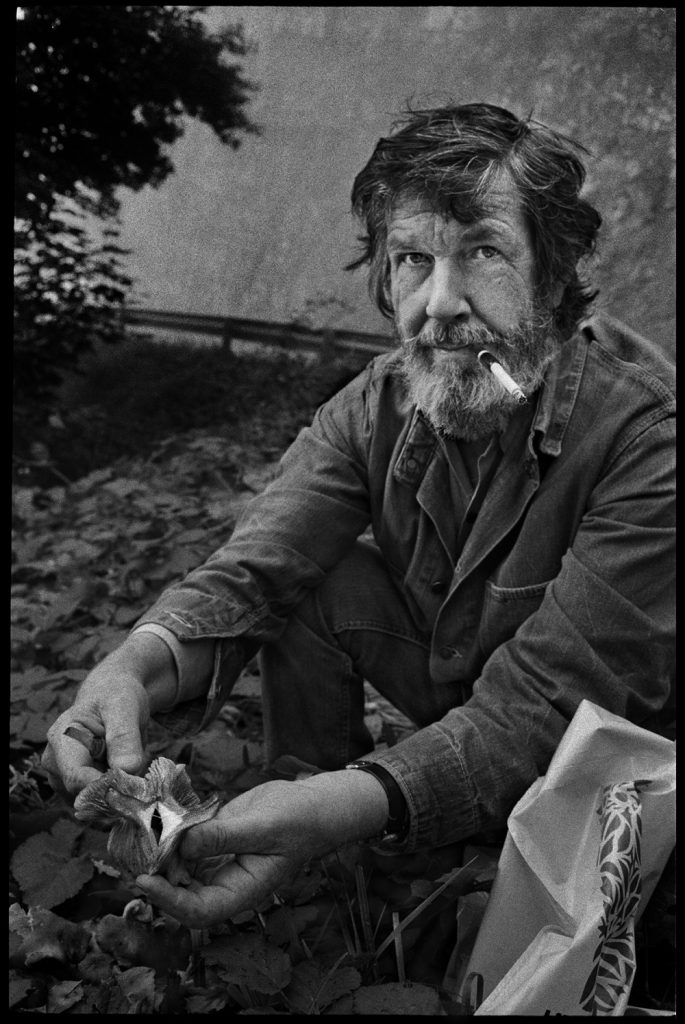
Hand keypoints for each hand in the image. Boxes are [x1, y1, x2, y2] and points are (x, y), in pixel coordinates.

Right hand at [41, 632, 176, 795]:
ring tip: (139, 776)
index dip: (106, 787)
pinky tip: (131, 782)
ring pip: (93, 805)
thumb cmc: (117, 696)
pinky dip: (118, 800)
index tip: (137, 787)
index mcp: (61, 739)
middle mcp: (56, 763)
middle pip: (84, 795)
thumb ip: (124, 736)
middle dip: (116, 795)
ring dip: (119, 799)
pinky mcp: (78, 789)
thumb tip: (126, 769)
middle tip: (146, 785)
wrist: (115, 695)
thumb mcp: (124, 707)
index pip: (77, 777)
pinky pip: (98, 806)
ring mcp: (64, 779)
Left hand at [137, 769, 389, 927]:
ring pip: (180, 869)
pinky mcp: (214, 841)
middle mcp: (226, 883)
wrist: (311, 803)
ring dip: (160, 856)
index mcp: (242, 892)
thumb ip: (221, 836)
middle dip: (156, 878)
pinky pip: (187, 845)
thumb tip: (180, 844)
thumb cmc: (296, 820)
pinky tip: (159, 819)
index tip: (145, 881)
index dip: (169, 901)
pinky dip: (172, 835)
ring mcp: (218, 862)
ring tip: (139, 835)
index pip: (199, 911)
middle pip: (182, 894)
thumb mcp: (262, 826)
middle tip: (133, 854)